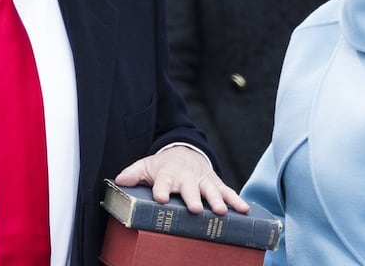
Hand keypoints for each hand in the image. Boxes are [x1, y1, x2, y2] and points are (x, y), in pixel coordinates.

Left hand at [115, 145, 249, 215]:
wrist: (185, 152)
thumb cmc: (163, 165)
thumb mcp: (146, 166)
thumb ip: (133, 173)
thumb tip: (119, 180)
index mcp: (167, 175)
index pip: (163, 182)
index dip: (161, 190)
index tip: (161, 198)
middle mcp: (186, 178)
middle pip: (190, 188)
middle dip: (193, 198)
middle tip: (196, 209)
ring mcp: (203, 181)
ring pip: (211, 191)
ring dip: (217, 200)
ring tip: (221, 212)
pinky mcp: (216, 184)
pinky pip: (227, 192)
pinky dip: (236, 200)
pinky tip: (245, 210)